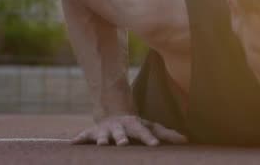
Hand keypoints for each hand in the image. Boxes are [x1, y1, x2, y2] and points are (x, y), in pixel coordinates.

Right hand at [71, 115, 187, 145]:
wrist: (114, 113)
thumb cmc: (137, 126)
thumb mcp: (151, 127)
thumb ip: (167, 134)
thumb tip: (187, 140)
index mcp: (135, 125)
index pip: (144, 132)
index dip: (149, 138)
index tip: (155, 145)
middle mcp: (120, 126)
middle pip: (122, 132)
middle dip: (122, 138)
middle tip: (123, 144)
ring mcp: (106, 129)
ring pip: (104, 134)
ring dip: (103, 139)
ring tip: (103, 144)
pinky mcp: (93, 132)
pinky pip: (85, 135)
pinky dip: (79, 138)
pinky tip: (73, 143)